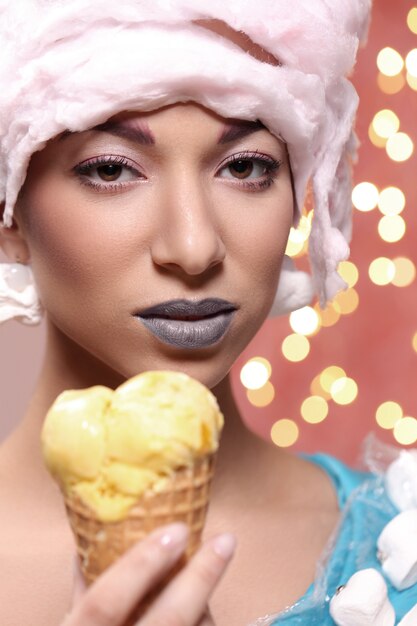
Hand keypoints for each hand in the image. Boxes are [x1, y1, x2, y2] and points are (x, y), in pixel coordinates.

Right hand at [63, 522, 235, 625]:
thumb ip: (85, 595)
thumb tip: (90, 544)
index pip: (104, 604)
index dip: (139, 565)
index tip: (177, 531)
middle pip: (168, 621)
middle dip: (200, 578)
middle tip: (225, 540)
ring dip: (209, 608)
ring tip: (217, 571)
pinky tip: (207, 614)